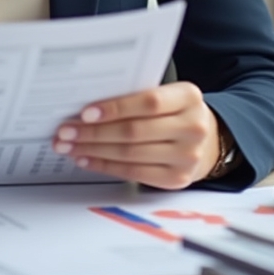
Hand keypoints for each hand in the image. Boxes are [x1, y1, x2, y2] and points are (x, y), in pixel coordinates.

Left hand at [52, 82, 219, 189]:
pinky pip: (133, 172)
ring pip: (130, 154)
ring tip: (69, 145)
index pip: (148, 102)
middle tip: (65, 131)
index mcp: (189, 97)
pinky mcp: (176, 179)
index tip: (85, 112)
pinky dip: (105, 165)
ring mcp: (186, 156)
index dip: (115, 107)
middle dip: (93, 132)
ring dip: (93, 150)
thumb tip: (88, 105)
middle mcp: (192, 127)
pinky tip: (87, 159)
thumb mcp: (168, 95)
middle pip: (134, 131)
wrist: (208, 140)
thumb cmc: (175, 112)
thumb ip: (137, 95)